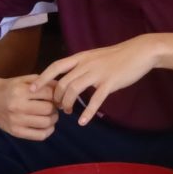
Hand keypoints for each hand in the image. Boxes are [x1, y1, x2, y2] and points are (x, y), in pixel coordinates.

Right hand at [0, 69, 58, 140]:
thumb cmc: (9, 88)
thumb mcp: (24, 80)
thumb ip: (43, 82)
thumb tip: (62, 88)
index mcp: (21, 91)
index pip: (49, 93)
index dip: (56, 94)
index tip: (56, 95)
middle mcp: (18, 107)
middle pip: (49, 109)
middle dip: (55, 107)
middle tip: (54, 105)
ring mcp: (16, 121)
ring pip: (46, 122)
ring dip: (53, 118)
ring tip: (50, 114)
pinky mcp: (15, 132)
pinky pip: (40, 135)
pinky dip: (48, 131)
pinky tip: (47, 125)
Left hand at [43, 40, 159, 126]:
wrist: (140, 51)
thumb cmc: (119, 55)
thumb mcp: (96, 56)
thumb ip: (83, 65)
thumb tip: (72, 76)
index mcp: (81, 56)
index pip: (56, 66)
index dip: (42, 78)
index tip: (32, 89)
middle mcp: (86, 64)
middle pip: (63, 82)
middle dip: (57, 97)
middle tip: (59, 107)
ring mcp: (98, 73)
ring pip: (74, 90)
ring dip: (68, 104)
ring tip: (69, 112)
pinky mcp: (110, 82)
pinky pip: (95, 99)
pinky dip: (88, 112)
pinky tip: (83, 122)